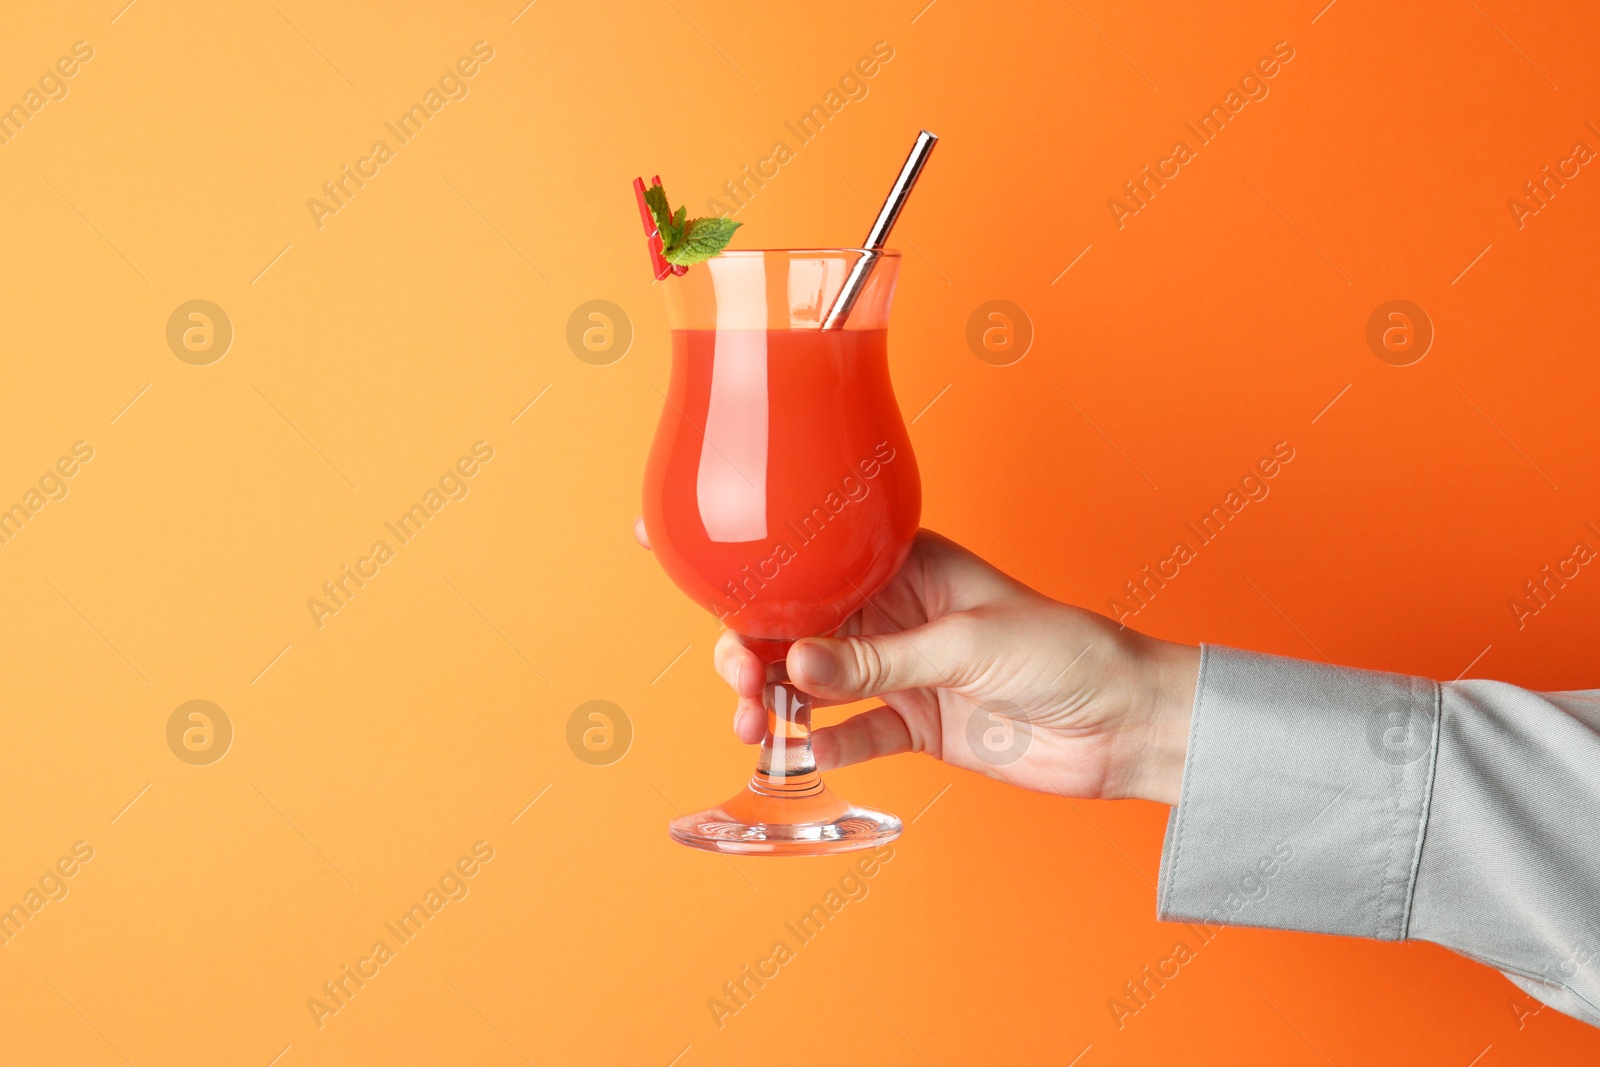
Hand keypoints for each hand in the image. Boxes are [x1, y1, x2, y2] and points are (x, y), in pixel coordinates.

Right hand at [709, 530, 1199, 804]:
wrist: (1124, 725)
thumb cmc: (1065, 650)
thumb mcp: (967, 643)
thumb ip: (878, 658)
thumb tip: (795, 665)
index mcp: (901, 562)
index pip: (809, 551)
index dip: (745, 548)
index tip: (667, 539)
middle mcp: (889, 614)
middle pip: (791, 623)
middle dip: (749, 645)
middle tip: (738, 675)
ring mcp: (896, 671)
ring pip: (809, 682)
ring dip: (774, 701)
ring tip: (757, 722)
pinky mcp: (912, 725)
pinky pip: (849, 733)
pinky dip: (821, 744)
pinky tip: (805, 751)